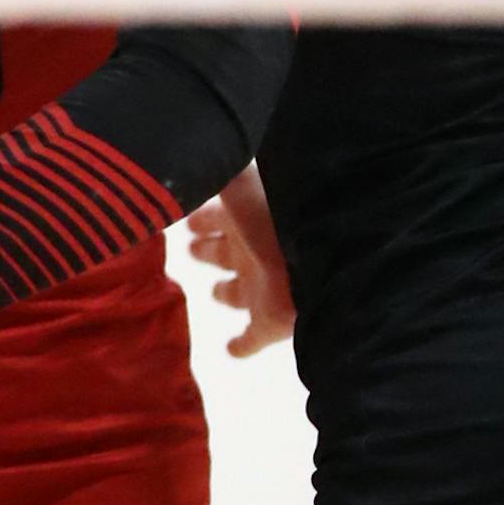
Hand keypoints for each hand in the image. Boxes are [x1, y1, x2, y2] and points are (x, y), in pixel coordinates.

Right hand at [187, 167, 293, 357]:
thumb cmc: (273, 210)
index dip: (200, 218)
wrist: (324, 250)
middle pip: (225, 252)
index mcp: (243, 217)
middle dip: (208, 250)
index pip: (216, 216)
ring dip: (226, 292)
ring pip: (237, 292)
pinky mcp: (272, 320)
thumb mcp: (234, 178)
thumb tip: (179, 153)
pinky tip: (231, 351)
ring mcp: (263, 286)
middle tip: (192, 250)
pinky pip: (252, 338)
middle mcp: (252, 250)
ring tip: (215, 293)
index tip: (183, 218)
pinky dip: (242, 345)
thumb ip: (210, 170)